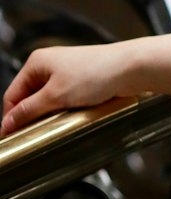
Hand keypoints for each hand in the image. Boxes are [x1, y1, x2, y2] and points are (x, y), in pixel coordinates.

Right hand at [1, 42, 133, 136]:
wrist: (131, 68)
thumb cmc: (97, 72)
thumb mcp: (56, 95)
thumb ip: (29, 109)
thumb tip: (9, 121)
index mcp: (37, 62)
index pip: (12, 94)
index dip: (10, 116)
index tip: (9, 136)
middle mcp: (49, 66)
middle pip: (29, 97)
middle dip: (28, 116)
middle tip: (29, 135)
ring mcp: (66, 74)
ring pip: (47, 100)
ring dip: (46, 114)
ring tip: (50, 126)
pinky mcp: (81, 82)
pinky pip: (63, 100)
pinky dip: (62, 110)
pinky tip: (66, 118)